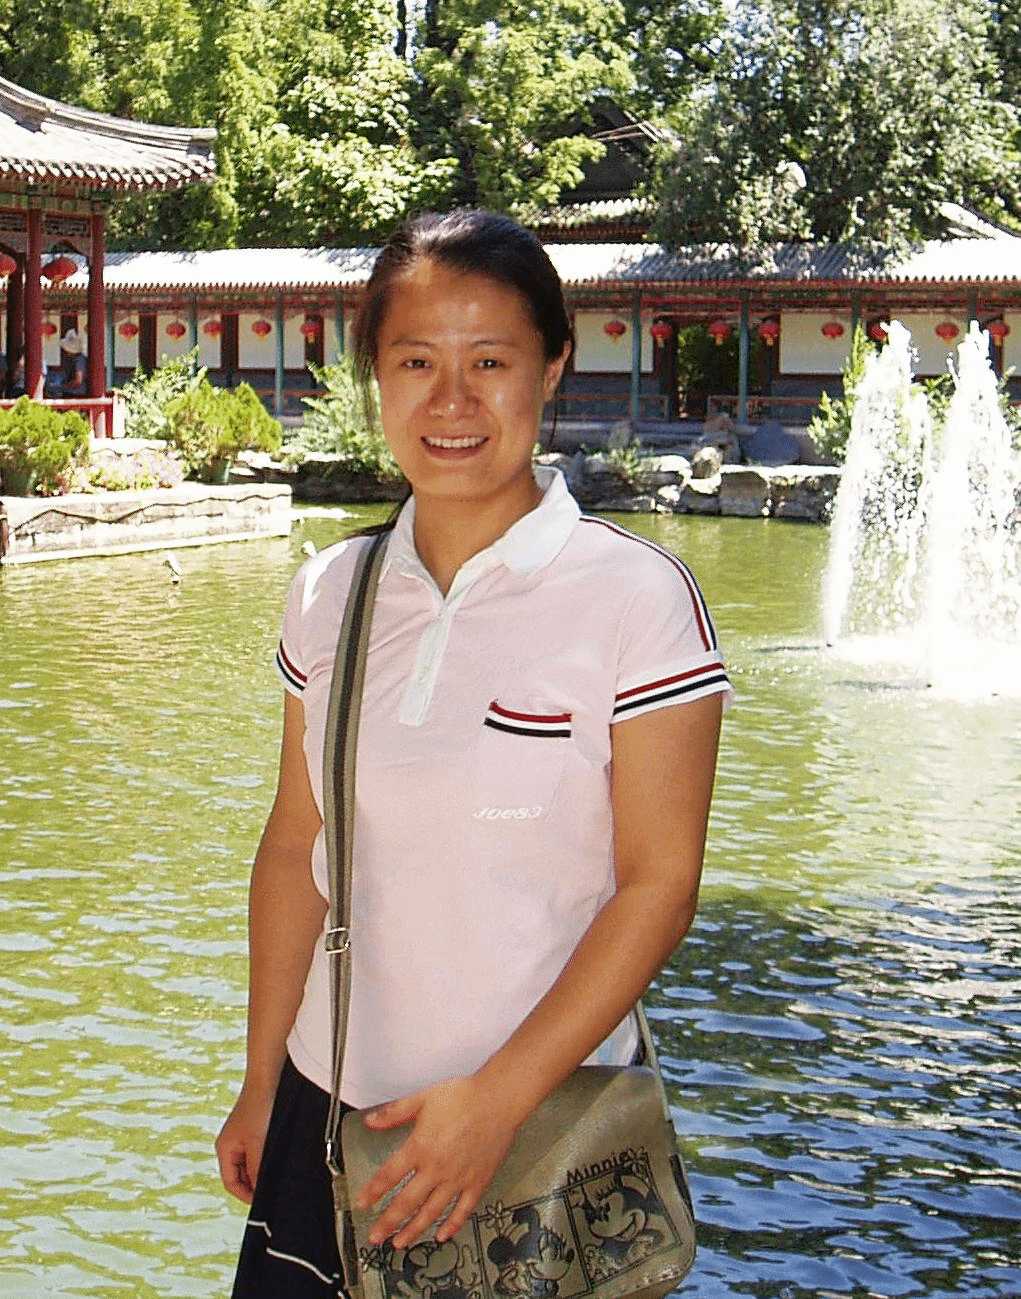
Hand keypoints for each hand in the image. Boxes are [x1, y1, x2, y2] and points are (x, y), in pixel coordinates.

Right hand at [216, 1085, 274, 1203]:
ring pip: (251, 1164)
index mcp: (224, 1150)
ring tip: (277, 1174)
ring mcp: (242, 1137)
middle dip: (255, 1184)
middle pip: (241, 1176)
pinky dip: (266, 1158)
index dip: (246, 1196)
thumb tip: (261, 1192)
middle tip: (273, 1190)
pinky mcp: (254, 1130)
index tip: (263, 1202)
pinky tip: (279, 1158)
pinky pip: (258, 1152)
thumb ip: (258, 1169)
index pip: (231, 1184)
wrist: (268, 1079)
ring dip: (262, 1170)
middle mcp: (231, 1145)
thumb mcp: (258, 1144)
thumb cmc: (259, 1108)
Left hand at [354, 1076, 518, 1248]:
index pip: (389, 1175)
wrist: (498, 1099)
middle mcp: (437, 1167)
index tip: (362, 1203)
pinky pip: (463, 1210)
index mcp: (421, 1146)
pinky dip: (452, 1226)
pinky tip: (442, 1235)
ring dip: (414, 1230)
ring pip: (432, 1211)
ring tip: (401, 1242)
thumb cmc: (465, 1096)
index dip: (373, 1192)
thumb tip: (371, 1121)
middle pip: (407, 1202)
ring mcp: (458, 1178)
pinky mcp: (477, 1182)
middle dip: (388, 1222)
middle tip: (375, 1236)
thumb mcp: (423, 1098)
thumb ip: (395, 1112)